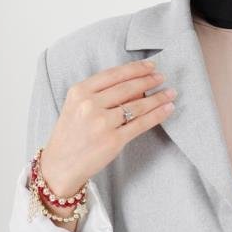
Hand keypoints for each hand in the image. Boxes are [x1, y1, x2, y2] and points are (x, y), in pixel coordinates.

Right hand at [40, 59, 177, 194]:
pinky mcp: (113, 140)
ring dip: (158, 97)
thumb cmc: (70, 135)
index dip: (135, 68)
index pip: (113, 74)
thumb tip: (135, 86)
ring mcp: (102, 123)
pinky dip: (157, 115)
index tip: (150, 66)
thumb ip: (99, 95)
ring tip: (170, 93)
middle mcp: (90, 105)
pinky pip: (141, 124)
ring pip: (137, 105)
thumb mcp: (76, 107)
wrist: (60, 165)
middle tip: (162, 77)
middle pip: (127, 87)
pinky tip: (167, 108)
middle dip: (149, 80)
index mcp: (79, 92)